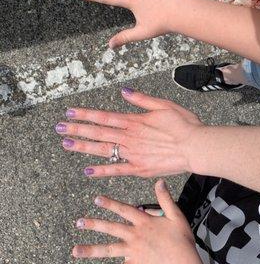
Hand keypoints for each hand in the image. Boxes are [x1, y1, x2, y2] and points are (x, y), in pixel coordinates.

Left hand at [55, 89, 202, 177]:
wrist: (196, 147)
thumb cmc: (184, 125)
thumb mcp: (164, 105)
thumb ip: (141, 100)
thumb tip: (123, 92)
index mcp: (134, 121)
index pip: (103, 116)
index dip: (85, 114)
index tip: (70, 112)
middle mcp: (129, 137)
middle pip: (98, 132)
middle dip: (77, 129)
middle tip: (59, 128)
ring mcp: (132, 154)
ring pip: (103, 150)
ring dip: (83, 147)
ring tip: (67, 145)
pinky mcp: (139, 169)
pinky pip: (117, 170)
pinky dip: (102, 171)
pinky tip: (88, 171)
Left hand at [72, 179, 199, 263]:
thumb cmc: (181, 240)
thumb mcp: (176, 215)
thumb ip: (165, 199)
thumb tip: (160, 182)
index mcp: (143, 222)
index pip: (124, 210)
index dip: (110, 203)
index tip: (96, 199)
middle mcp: (134, 235)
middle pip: (111, 228)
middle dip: (94, 224)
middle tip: (79, 222)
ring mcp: (133, 251)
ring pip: (109, 250)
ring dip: (91, 250)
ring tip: (75, 251)